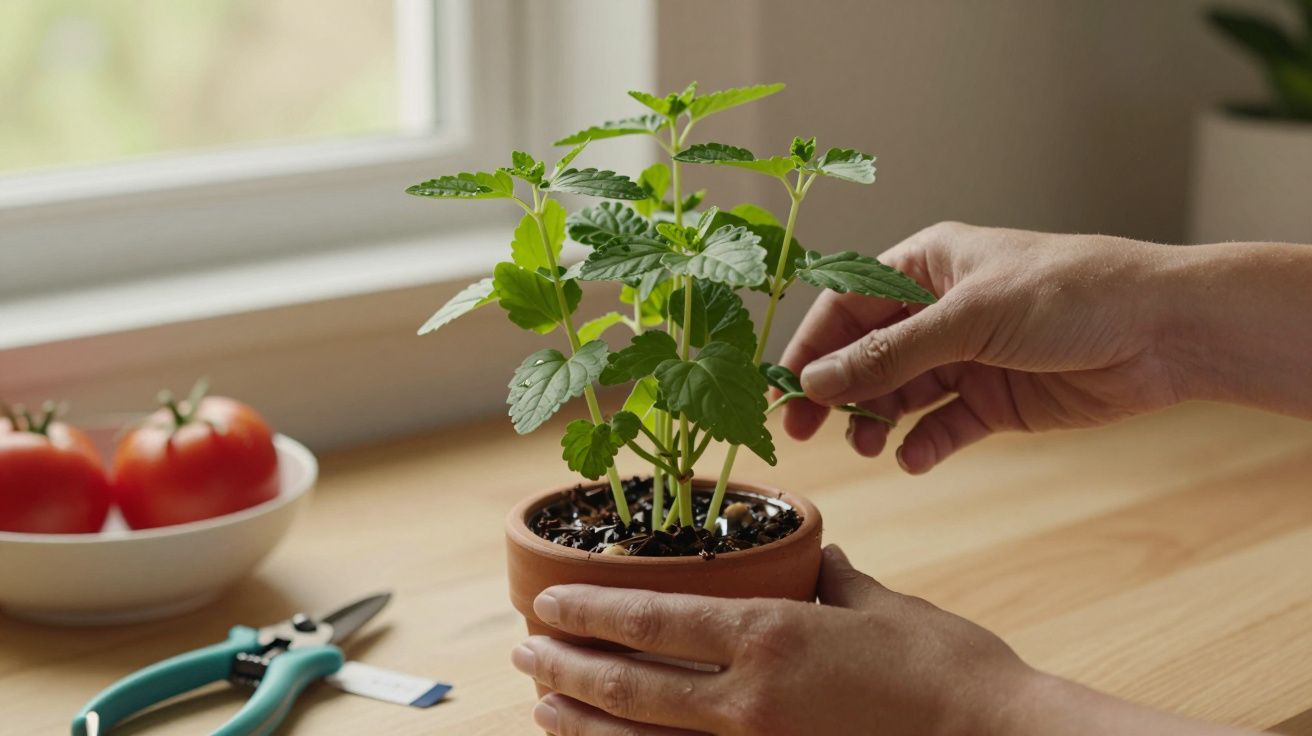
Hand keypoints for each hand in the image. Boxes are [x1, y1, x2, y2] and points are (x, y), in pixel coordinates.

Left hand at [510, 547, 1254, 735]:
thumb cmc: (941, 664)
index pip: (651, 619)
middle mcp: (745, 699)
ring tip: (546, 711)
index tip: (544, 604)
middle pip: (629, 685)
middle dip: (566, 670)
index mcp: (766, 636)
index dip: (586, 611)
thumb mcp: (875, 601)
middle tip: (524, 657)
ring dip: (585, 725)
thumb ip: (829, 575)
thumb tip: (812, 553)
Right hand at [781, 222, 1188, 472]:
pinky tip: (916, 458)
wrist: (1165, 331)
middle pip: (866, 354)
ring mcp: (967, 357)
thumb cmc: (1071, 294)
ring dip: (877, 421)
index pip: (847, 305)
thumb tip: (818, 381)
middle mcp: (939, 311)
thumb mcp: (970, 317)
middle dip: (836, 392)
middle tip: (807, 432)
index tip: (784, 388)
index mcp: (926, 267)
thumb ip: (891, 354)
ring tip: (869, 446)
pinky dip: (925, 444)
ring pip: (899, 395)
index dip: (813, 346)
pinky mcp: (995, 400)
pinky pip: (943, 427)